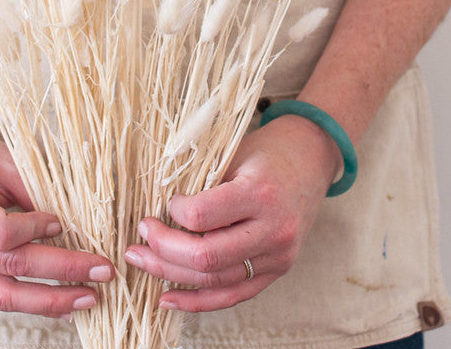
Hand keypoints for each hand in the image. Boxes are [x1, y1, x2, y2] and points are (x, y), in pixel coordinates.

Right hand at [0, 112, 114, 317]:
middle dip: (62, 273)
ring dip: (50, 301)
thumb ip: (35, 194)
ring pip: (3, 296)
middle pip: (10, 268)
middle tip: (103, 271)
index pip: (0, 233)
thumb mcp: (6, 162)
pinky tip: (63, 303)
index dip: (36, 230)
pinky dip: (33, 301)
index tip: (61, 222)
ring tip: (89, 298)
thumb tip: (76, 225)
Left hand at [124, 114, 340, 311]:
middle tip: (139, 236)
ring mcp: (278, 256)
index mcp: (259, 193)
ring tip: (141, 260)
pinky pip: (233, 295)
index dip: (173, 212)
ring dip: (170, 275)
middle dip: (162, 251)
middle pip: (206, 258)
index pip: (202, 216)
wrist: (311, 158)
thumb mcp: (233, 152)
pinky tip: (168, 297)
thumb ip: (202, 180)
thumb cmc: (266, 151)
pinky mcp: (277, 271)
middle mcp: (272, 230)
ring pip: (215, 282)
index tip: (165, 202)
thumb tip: (156, 204)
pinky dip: (197, 301)